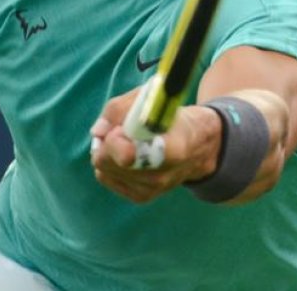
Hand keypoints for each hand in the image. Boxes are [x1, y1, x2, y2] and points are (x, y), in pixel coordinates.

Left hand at [89, 87, 221, 202]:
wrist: (198, 145)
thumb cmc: (172, 116)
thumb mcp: (151, 98)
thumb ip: (120, 109)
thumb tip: (97, 132)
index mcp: (172, 149)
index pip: (128, 154)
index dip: (115, 137)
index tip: (121, 126)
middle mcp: (162, 176)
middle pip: (107, 161)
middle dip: (106, 141)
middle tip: (120, 129)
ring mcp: (151, 190)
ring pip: (102, 169)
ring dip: (107, 150)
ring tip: (127, 140)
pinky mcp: (142, 197)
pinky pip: (105, 177)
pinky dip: (109, 163)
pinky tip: (126, 153)